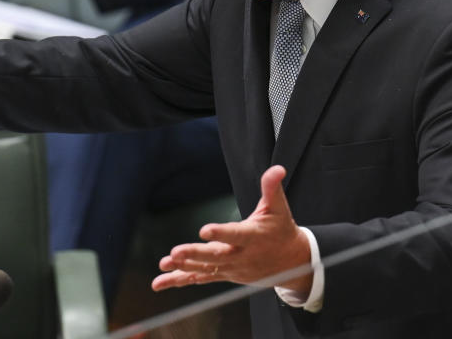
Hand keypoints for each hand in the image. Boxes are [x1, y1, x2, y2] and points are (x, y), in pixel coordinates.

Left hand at [152, 165, 312, 296]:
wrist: (290, 262)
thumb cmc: (281, 230)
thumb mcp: (279, 207)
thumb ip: (272, 188)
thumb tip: (276, 169)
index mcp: (253, 237)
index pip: (236, 235)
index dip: (221, 233)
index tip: (205, 230)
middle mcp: (241, 255)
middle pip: (216, 256)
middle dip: (195, 254)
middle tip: (175, 252)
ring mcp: (231, 268)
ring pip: (205, 269)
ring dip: (183, 267)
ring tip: (165, 264)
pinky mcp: (224, 274)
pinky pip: (201, 278)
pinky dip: (180, 280)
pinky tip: (161, 281)